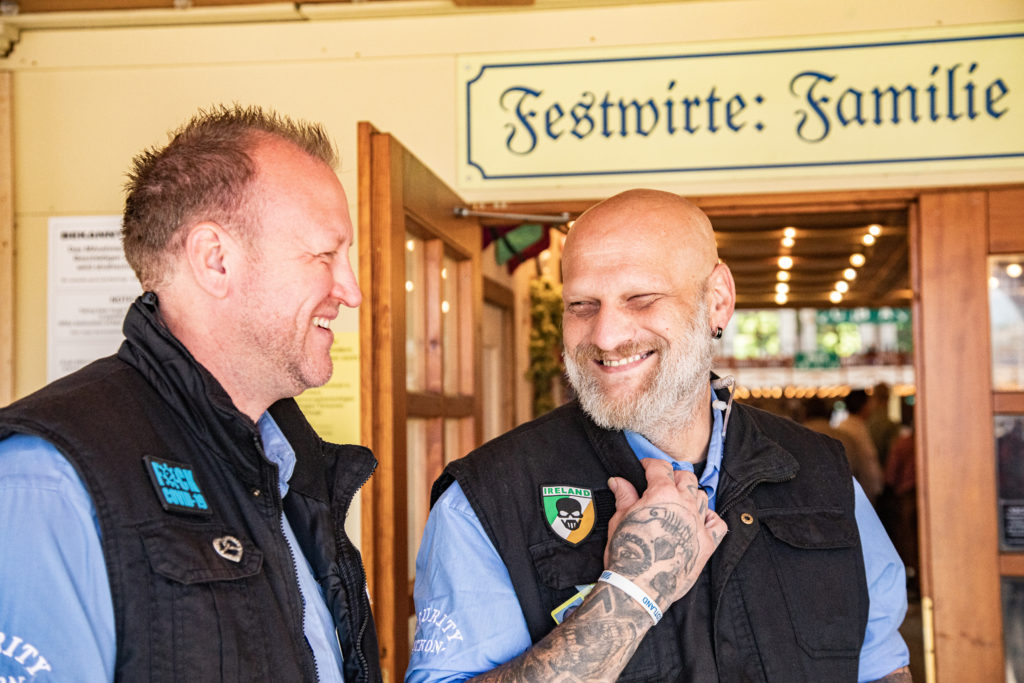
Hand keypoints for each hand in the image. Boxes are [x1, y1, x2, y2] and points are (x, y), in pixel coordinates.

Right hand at [603, 458, 726, 606]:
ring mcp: (699, 524)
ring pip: (702, 497)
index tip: (645, 467)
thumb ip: (624, 496)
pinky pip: (718, 523)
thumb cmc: (628, 553)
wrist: (639, 587)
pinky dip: (710, 518)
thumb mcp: (620, 519)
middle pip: (687, 478)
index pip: (661, 467)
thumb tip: (619, 481)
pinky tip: (700, 520)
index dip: (651, 464)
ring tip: (679, 502)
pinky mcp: (707, 544)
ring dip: (691, 495)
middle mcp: (685, 505)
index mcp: (662, 494)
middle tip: (662, 483)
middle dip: (674, 476)